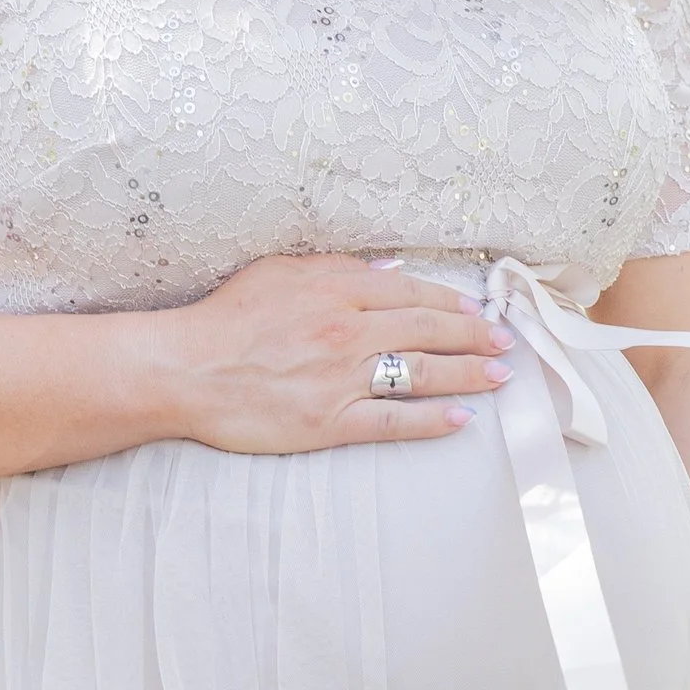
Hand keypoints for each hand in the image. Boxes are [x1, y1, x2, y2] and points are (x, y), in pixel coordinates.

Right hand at [159, 256, 512, 455]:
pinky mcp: (329, 421)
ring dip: (467, 374)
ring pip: (420, 373)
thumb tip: (390, 268)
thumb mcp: (278, 273)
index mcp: (335, 292)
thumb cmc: (225, 320)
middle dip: (473, 336)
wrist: (185, 370)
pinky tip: (461, 419)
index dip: (451, 303)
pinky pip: (393, 420)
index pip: (410, 294)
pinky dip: (431, 420)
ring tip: (498, 376)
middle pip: (427, 331)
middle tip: (504, 342)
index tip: (477, 310)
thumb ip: (337, 268)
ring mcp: (341, 378)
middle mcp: (346, 331)